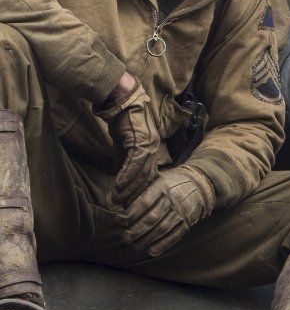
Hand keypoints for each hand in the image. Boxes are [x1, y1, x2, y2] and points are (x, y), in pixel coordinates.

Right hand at [97, 80, 160, 204]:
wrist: (121, 100)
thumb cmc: (122, 120)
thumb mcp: (123, 144)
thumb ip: (124, 160)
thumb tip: (119, 176)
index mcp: (152, 150)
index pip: (148, 176)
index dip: (140, 192)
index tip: (130, 205)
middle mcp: (153, 149)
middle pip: (147, 179)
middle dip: (135, 196)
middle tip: (125, 209)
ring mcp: (149, 145)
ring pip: (141, 174)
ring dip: (128, 189)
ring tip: (117, 201)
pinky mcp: (140, 141)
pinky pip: (134, 164)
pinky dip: (125, 176)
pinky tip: (117, 186)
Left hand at [117, 166, 214, 256]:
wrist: (199, 184)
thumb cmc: (169, 182)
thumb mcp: (154, 178)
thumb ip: (134, 188)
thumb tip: (110, 199)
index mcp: (162, 185)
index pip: (144, 202)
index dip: (130, 214)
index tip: (120, 220)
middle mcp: (173, 198)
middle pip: (152, 218)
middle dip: (135, 230)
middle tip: (124, 237)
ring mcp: (182, 211)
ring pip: (162, 229)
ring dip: (146, 240)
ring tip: (134, 245)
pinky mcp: (187, 222)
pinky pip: (175, 236)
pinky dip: (163, 245)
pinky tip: (151, 251)